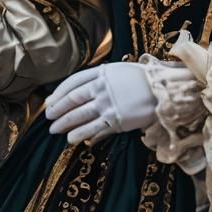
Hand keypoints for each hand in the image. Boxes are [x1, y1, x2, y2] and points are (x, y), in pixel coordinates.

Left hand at [44, 60, 191, 146]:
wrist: (163, 90)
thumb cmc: (143, 80)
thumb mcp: (120, 72)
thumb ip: (101, 80)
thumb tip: (83, 92)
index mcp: (103, 72)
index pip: (74, 81)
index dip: (59, 92)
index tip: (50, 100)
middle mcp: (102, 86)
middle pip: (73, 99)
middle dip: (58, 109)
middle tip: (48, 116)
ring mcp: (108, 103)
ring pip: (79, 114)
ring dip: (64, 123)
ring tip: (54, 129)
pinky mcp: (115, 118)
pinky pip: (92, 128)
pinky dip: (79, 134)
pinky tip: (71, 139)